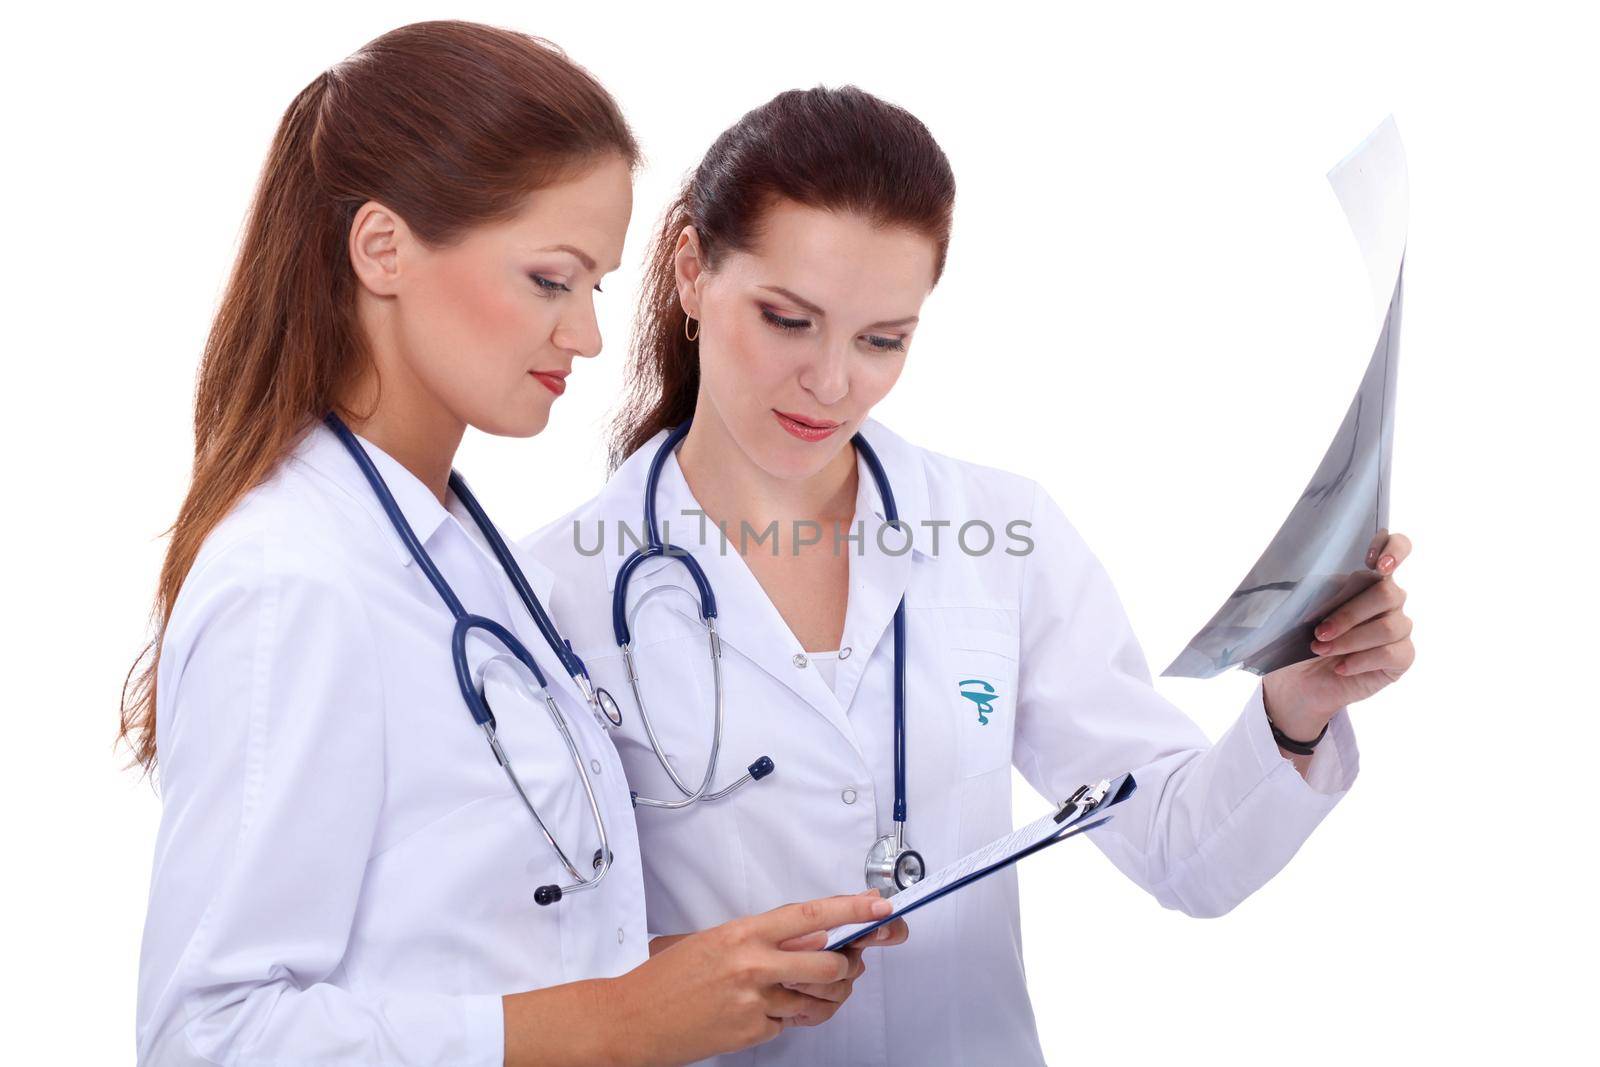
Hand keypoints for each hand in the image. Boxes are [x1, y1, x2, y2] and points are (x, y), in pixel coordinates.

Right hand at [600, 893, 893, 1065]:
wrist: (634, 1018)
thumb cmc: (669, 978)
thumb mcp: (715, 940)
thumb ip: (763, 938)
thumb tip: (810, 935)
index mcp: (744, 933)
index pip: (812, 915)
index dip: (852, 909)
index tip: (879, 906)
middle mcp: (754, 965)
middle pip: (828, 965)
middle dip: (845, 968)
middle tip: (845, 965)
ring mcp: (755, 1002)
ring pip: (816, 1000)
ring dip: (823, 998)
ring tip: (807, 992)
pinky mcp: (753, 1032)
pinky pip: (789, 1025)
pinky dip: (786, 1019)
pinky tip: (766, 1011)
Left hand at [1263, 530, 1415, 742]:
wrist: (1296, 680)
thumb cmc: (1298, 637)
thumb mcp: (1300, 607)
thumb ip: (1316, 588)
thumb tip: (1315, 571)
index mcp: (1365, 577)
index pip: (1397, 547)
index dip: (1394, 549)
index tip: (1376, 564)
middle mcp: (1388, 600)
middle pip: (1388, 593)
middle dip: (1349, 613)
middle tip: (1319, 632)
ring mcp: (1398, 628)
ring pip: (1388, 626)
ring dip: (1350, 639)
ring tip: (1321, 650)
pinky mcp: (1401, 658)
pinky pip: (1391, 653)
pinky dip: (1361, 660)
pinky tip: (1341, 667)